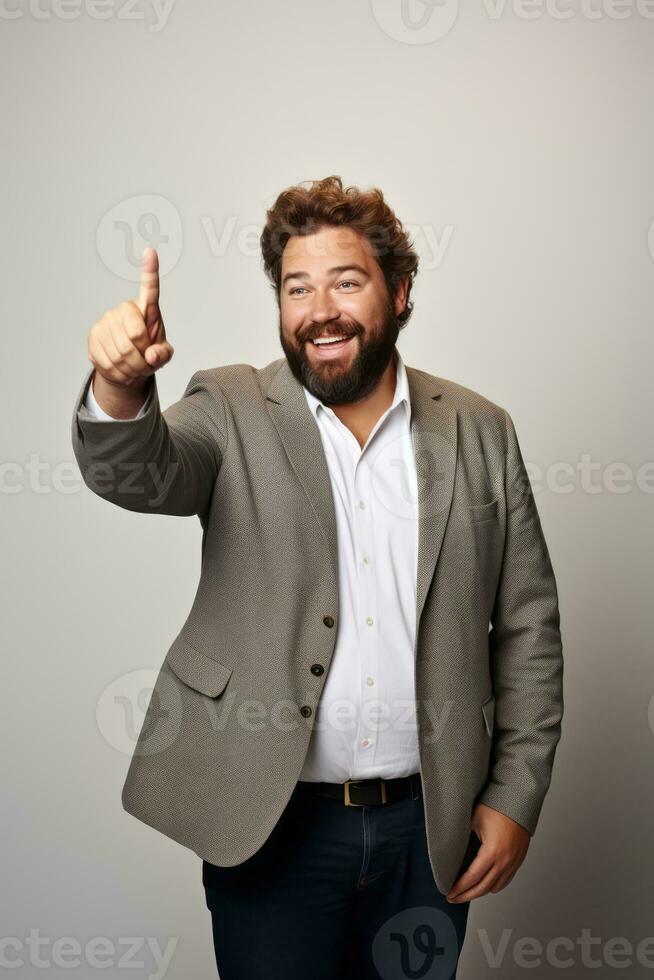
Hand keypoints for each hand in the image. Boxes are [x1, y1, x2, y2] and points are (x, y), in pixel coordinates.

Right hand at [88, 247, 173, 387]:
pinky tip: (121, 368)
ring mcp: (107, 321)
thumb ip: (163, 354)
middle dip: (142, 359)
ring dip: (131, 368)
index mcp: (146, 309)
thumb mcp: (162, 354)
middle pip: (135, 338)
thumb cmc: (148, 353)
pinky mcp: (93, 335)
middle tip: (144, 363)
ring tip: (133, 366)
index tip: (151, 251)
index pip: (150, 289)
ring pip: (121, 353)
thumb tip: (151, 355)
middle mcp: (124, 310)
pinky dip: (118, 372)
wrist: (126, 365)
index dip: (150, 271)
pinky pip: (107, 360)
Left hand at [445, 803, 530, 902]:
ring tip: (467, 892)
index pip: (472, 878)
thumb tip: (452, 854)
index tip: (449, 893)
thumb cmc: (496, 805)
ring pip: (496, 887)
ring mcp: (514, 861)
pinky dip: (494, 886)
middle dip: (467, 895)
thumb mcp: (474, 820)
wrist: (519, 798)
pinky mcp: (519, 859)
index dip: (459, 888)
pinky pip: (506, 880)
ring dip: (480, 892)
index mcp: (492, 852)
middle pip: (483, 888)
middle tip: (454, 898)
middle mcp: (505, 861)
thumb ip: (463, 839)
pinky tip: (485, 884)